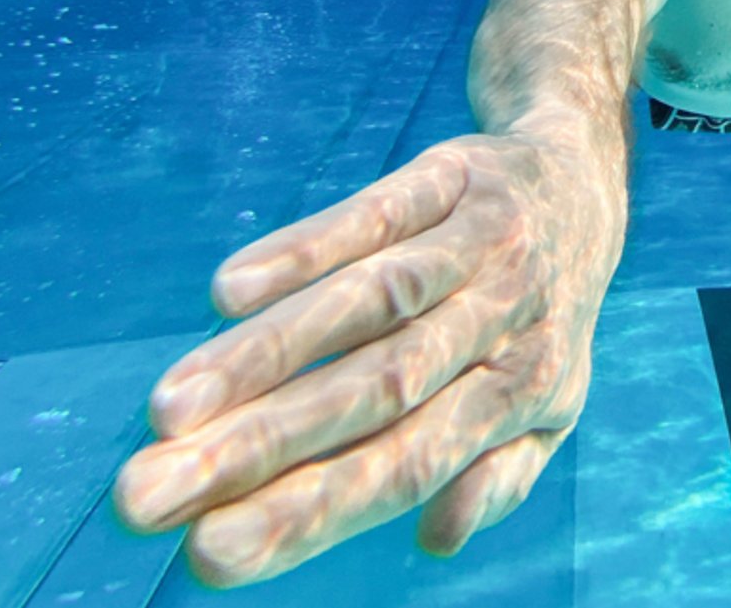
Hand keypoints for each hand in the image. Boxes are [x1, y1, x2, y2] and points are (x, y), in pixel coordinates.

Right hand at [113, 134, 620, 584]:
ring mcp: (479, 242)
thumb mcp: (548, 406)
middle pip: (376, 390)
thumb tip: (438, 538)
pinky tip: (230, 289)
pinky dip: (305, 248)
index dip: (315, 510)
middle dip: (262, 450)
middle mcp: (502, 319)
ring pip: (369, 302)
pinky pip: (378, 212)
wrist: (583, 181)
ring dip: (266, 355)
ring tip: (169, 409)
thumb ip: (498, 476)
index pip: (409, 463)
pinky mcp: (450, 174)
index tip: (212, 555)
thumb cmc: (543, 318)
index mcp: (521, 392)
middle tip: (148, 497)